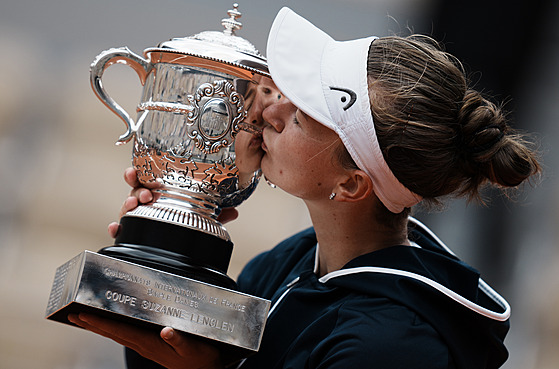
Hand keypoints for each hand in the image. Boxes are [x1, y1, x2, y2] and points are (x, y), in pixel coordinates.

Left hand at [68, 313, 223, 368]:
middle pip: (112, 333)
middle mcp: (144, 345)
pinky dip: (113, 329)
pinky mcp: (150, 345)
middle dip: (92, 324)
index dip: (101, 324)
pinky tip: (109, 325)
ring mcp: (145, 346)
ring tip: (83, 319)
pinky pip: (125, 335)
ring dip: (99, 327)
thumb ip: (179, 340)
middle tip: (72, 315)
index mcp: (151, 344)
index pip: (120, 332)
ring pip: (116, 335)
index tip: (83, 316)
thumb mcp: (193, 348)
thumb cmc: (200, 358)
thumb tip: (166, 331)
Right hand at [108, 168, 239, 238]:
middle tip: (145, 194)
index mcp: (160, 193)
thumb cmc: (185, 221)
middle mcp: (146, 203)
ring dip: (127, 204)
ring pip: (126, 208)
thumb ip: (217, 213)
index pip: (148, 180)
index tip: (135, 171)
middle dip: (136, 190)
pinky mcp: (133, 233)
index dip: (139, 173)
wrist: (180, 247)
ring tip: (133, 205)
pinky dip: (117, 229)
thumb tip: (233, 212)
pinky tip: (115, 228)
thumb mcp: (202, 215)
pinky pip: (122, 231)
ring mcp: (138, 218)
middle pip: (135, 191)